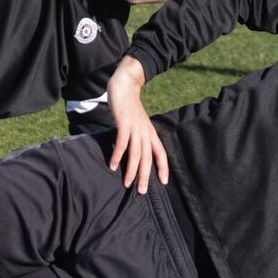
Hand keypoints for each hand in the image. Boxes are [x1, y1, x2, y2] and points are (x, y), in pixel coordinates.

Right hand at [106, 57, 167, 194]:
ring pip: (136, 153)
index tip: (164, 182)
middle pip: (148, 158)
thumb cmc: (130, 107)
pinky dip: (117, 155)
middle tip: (141, 192)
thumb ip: (138, 136)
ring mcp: (135, 128)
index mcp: (150, 132)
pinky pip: (122, 143)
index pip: (160, 152)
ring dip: (132, 170)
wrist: (125, 86)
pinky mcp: (124, 123)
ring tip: (127, 183)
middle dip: (145, 176)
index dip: (163, 167)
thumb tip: (135, 152)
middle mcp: (145, 132)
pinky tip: (112, 165)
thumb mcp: (138, 122)